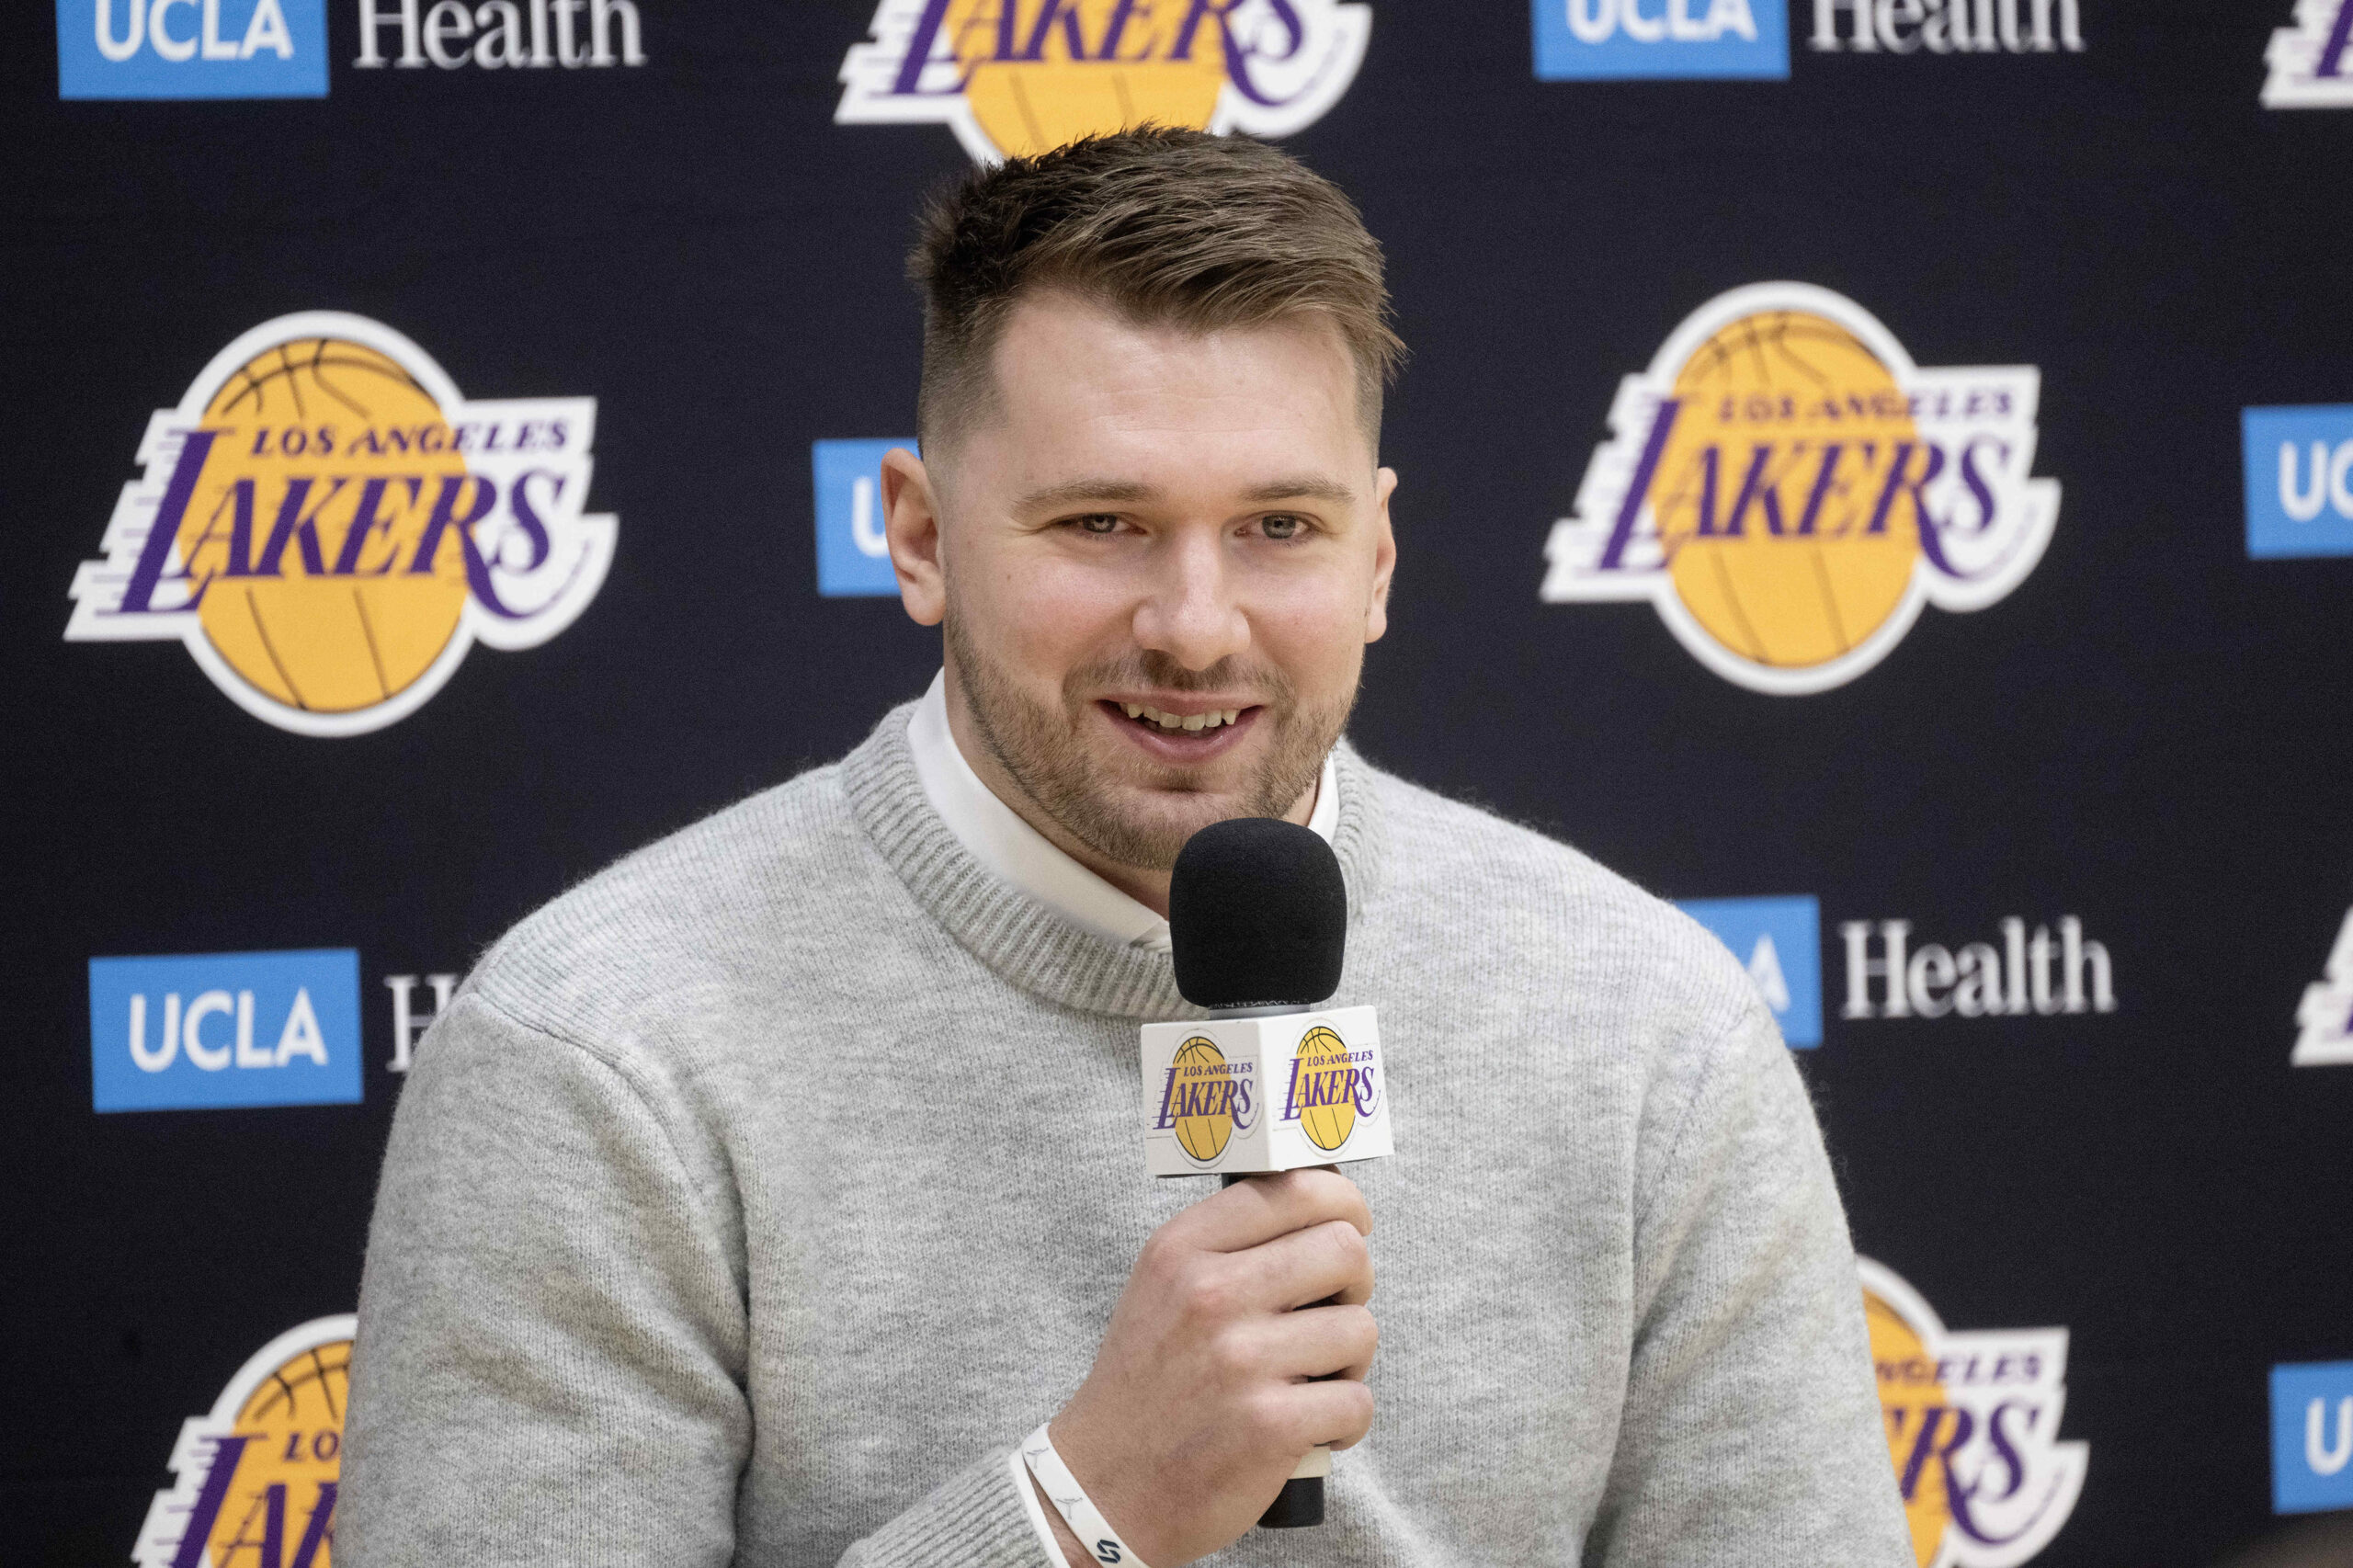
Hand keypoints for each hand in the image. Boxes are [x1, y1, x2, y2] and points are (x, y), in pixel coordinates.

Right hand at [1037, 1168, 1376, 1567]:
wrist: (1104, 1487)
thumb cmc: (1149, 1383)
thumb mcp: (1161, 1287)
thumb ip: (1229, 1242)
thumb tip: (1325, 1209)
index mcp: (1182, 1249)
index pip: (1294, 1189)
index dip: (1344, 1203)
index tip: (1352, 1226)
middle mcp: (1209, 1294)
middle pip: (1345, 1250)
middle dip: (1356, 1284)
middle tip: (1333, 1312)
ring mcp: (1240, 1360)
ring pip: (1360, 1329)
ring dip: (1351, 1361)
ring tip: (1313, 1380)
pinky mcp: (1270, 1426)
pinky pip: (1357, 1401)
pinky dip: (1345, 1420)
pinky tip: (1312, 1428)